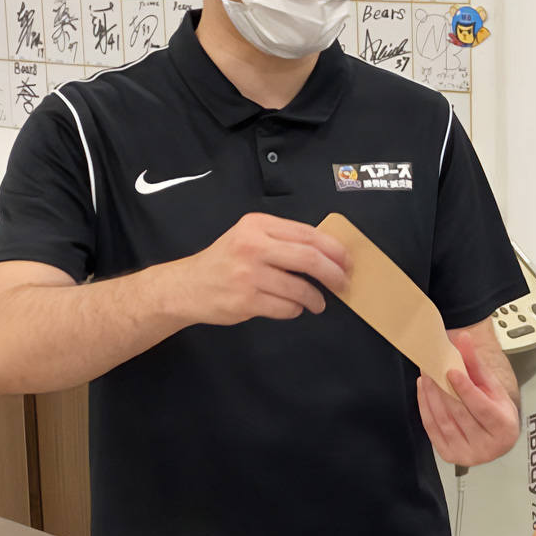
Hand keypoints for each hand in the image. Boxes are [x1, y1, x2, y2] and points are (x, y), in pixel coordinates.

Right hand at [170, 213, 349, 325]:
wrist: (188, 286)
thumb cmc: (225, 261)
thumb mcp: (250, 237)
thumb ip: (283, 239)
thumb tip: (328, 252)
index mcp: (258, 225)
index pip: (308, 234)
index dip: (334, 250)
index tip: (347, 261)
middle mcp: (253, 246)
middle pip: (309, 259)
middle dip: (334, 274)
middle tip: (342, 283)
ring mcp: (248, 274)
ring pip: (300, 288)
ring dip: (316, 298)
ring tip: (317, 302)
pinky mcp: (245, 300)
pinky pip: (286, 307)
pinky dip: (296, 309)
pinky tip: (293, 307)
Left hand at [417, 330, 520, 465]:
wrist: (495, 434)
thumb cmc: (497, 409)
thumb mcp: (492, 386)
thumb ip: (476, 364)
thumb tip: (464, 338)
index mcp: (504, 429)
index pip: (482, 408)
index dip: (466, 389)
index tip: (451, 371)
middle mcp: (487, 448)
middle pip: (460, 414)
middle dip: (443, 389)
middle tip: (431, 367)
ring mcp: (467, 455)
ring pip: (443, 422)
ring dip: (431, 397)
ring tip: (426, 376)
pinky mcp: (450, 456)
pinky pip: (432, 430)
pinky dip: (425, 408)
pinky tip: (424, 391)